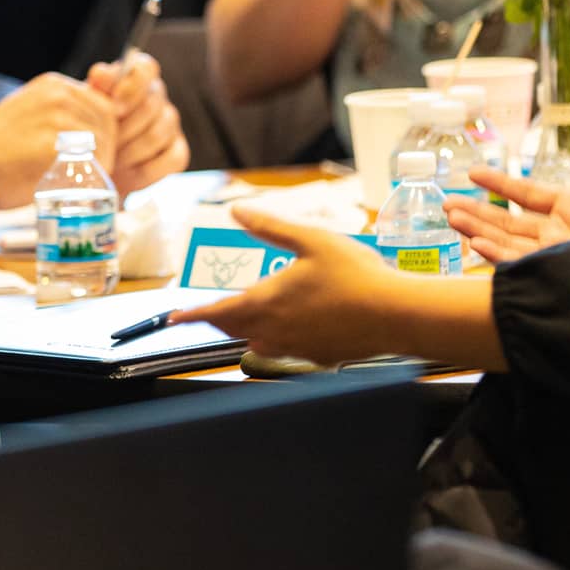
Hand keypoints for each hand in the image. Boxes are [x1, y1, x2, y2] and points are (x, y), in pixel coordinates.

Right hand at [0, 73, 118, 207]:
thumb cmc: (0, 146)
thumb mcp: (31, 111)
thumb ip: (60, 110)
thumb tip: (95, 122)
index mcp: (54, 85)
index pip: (103, 105)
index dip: (107, 131)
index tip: (100, 150)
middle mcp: (58, 95)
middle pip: (107, 122)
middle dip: (109, 147)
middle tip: (97, 168)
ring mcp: (56, 118)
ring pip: (103, 141)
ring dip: (103, 162)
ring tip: (88, 177)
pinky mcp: (52, 144)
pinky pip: (90, 159)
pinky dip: (91, 173)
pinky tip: (80, 183)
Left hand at [85, 52, 189, 194]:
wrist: (97, 168)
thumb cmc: (91, 131)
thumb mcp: (87, 110)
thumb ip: (95, 90)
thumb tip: (100, 74)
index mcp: (135, 79)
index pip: (146, 67)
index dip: (132, 86)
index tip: (113, 106)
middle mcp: (158, 98)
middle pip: (150, 105)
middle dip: (123, 128)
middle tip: (104, 143)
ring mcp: (171, 126)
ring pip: (157, 134)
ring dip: (129, 152)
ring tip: (111, 160)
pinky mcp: (178, 152)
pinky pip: (170, 159)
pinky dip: (145, 170)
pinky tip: (128, 173)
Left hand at [168, 205, 406, 361]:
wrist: (395, 315)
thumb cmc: (355, 274)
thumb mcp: (311, 240)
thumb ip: (270, 226)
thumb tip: (237, 212)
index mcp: (267, 301)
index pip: (217, 312)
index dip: (192, 315)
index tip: (174, 317)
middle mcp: (274, 331)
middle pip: (234, 329)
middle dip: (218, 320)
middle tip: (207, 313)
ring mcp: (296, 348)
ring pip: (257, 342)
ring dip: (245, 330)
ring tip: (247, 316)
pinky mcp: (317, 357)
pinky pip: (285, 351)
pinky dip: (276, 339)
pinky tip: (291, 325)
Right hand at [446, 126, 569, 263]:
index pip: (526, 194)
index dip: (500, 184)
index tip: (473, 174)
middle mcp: (559, 232)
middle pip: (508, 221)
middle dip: (477, 212)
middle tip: (447, 206)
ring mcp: (556, 254)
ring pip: (506, 241)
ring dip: (478, 230)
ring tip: (452, 220)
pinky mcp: (558, 273)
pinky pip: (519, 263)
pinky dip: (496, 255)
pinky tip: (476, 244)